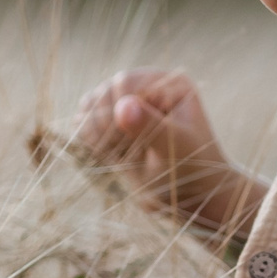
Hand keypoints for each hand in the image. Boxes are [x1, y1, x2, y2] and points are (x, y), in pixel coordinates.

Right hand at [70, 68, 254, 234]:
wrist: (190, 195)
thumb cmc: (191, 169)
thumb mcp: (175, 148)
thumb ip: (151, 126)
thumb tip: (124, 106)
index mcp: (169, 84)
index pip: (125, 82)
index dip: (117, 109)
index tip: (127, 140)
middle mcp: (147, 88)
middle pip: (104, 92)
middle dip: (106, 123)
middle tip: (125, 151)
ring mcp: (128, 104)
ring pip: (91, 104)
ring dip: (96, 131)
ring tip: (119, 153)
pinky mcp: (113, 123)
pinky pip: (85, 119)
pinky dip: (89, 137)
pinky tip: (109, 154)